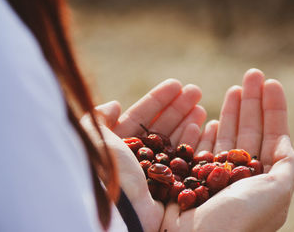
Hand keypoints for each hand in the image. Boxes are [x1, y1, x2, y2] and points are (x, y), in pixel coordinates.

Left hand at [84, 79, 206, 231]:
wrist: (118, 210)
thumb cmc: (105, 171)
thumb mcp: (92, 137)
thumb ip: (99, 118)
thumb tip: (115, 104)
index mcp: (116, 146)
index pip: (140, 117)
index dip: (158, 100)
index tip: (176, 84)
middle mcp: (135, 159)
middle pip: (160, 127)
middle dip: (177, 107)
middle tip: (196, 90)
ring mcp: (152, 172)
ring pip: (172, 141)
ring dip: (187, 121)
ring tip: (201, 106)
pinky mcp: (168, 186)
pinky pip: (182, 159)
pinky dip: (191, 142)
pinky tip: (201, 126)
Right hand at [161, 69, 293, 231]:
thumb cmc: (239, 219)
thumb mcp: (276, 193)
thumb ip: (287, 167)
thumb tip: (287, 145)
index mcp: (263, 181)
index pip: (272, 136)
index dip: (273, 109)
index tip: (272, 82)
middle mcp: (241, 178)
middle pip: (249, 131)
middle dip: (252, 102)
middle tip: (252, 73)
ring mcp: (215, 177)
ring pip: (227, 136)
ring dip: (232, 111)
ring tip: (235, 88)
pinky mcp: (192, 177)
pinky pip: (200, 147)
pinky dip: (205, 130)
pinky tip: (210, 116)